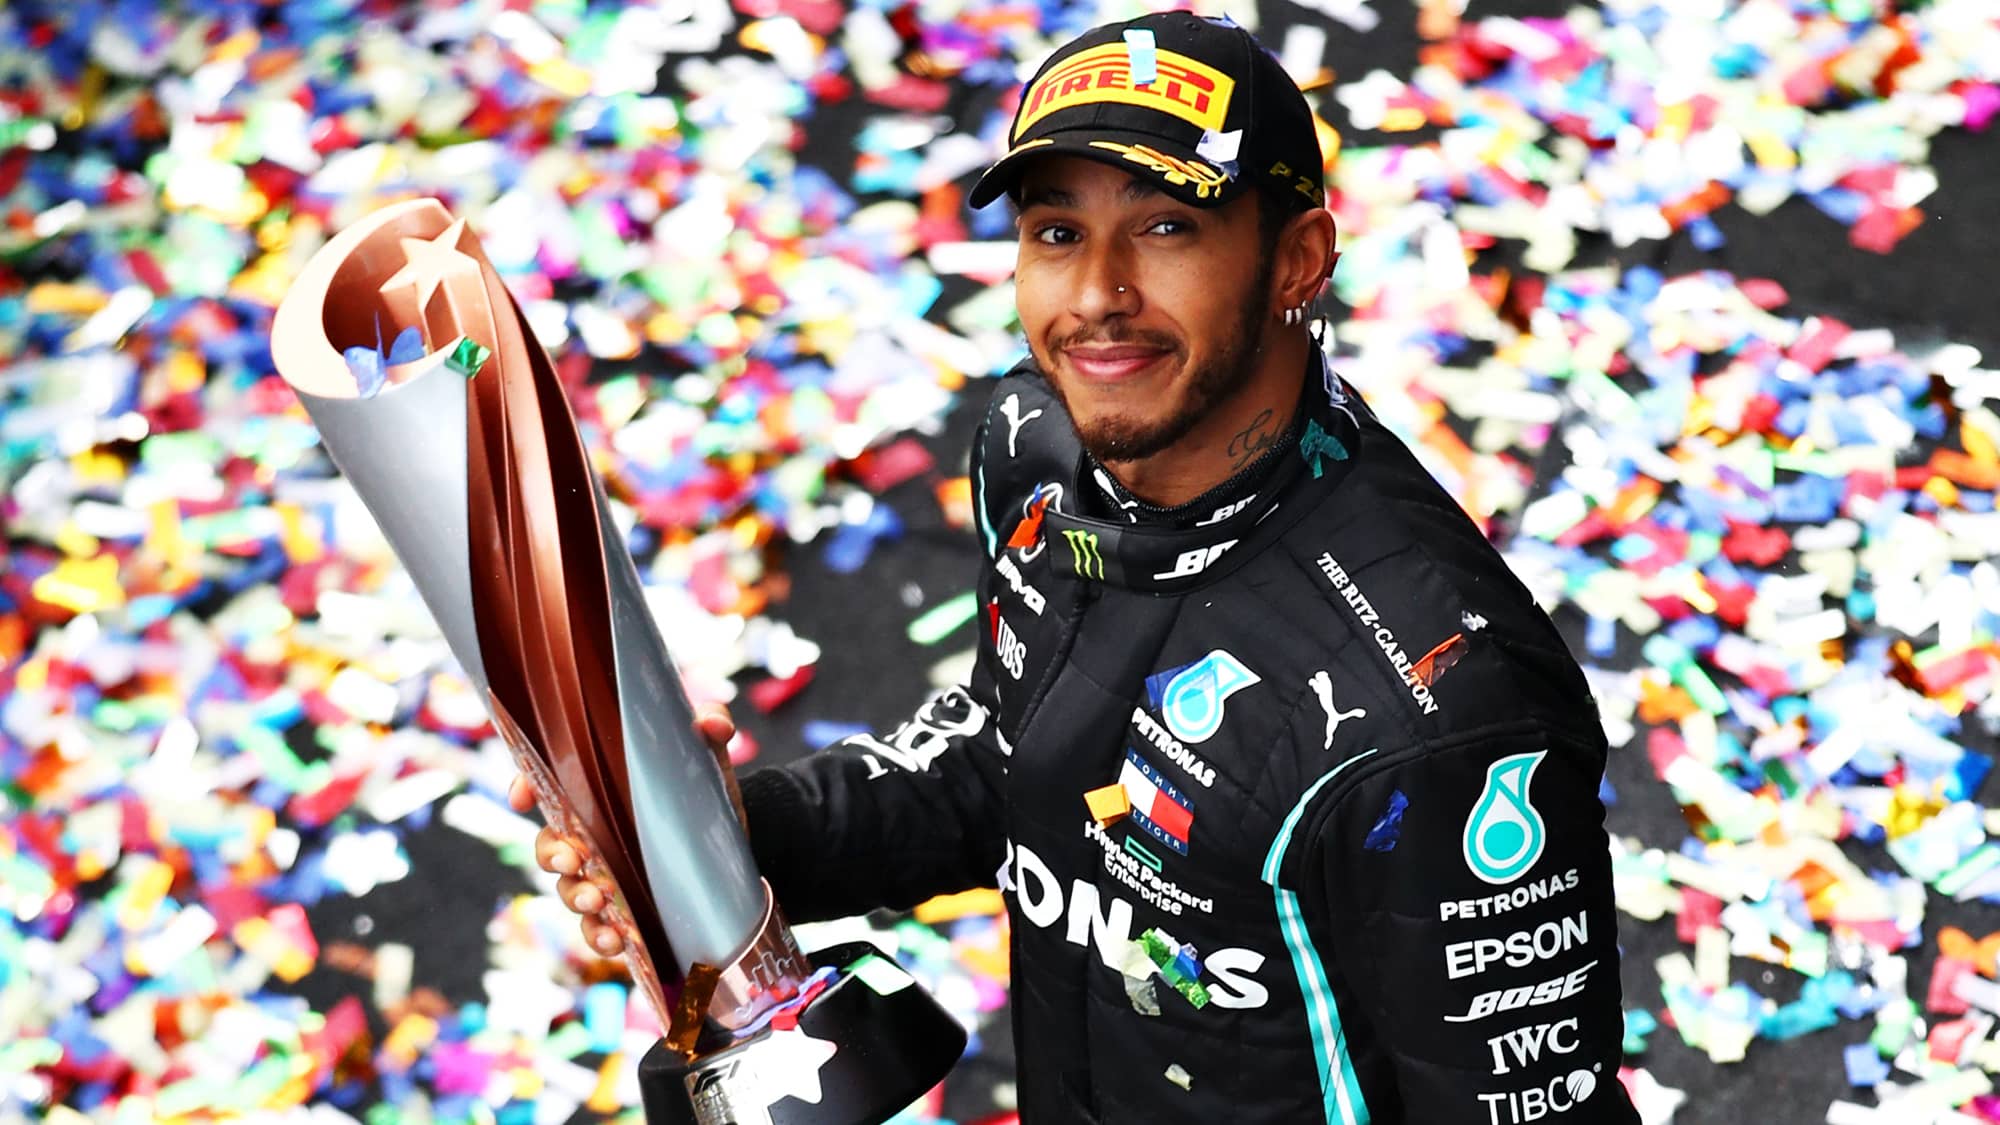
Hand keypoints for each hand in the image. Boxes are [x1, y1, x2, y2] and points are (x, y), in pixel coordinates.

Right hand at [508, 704, 744, 957]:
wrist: (736, 840)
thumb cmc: (707, 790)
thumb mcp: (709, 758)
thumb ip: (712, 728)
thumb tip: (711, 722)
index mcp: (599, 794)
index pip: (548, 786)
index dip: (526, 786)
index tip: (521, 796)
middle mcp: (592, 836)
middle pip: (549, 846)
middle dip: (553, 855)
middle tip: (575, 859)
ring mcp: (605, 877)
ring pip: (568, 890)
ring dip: (576, 897)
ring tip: (598, 900)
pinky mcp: (625, 913)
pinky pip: (597, 929)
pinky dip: (599, 936)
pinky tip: (615, 941)